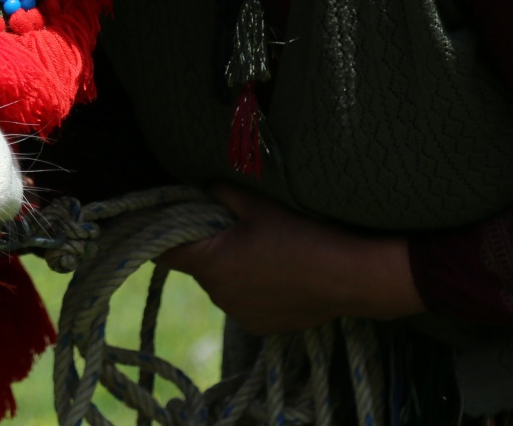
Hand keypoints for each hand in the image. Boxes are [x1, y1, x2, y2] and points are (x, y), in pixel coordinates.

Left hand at [160, 185, 423, 335]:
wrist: (349, 276)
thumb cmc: (301, 234)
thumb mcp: (259, 204)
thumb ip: (223, 193)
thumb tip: (204, 186)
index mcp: (210, 263)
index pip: (164, 251)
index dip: (163, 233)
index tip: (170, 219)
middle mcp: (218, 295)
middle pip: (198, 265)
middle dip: (209, 245)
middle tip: (235, 226)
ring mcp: (239, 315)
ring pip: (222, 284)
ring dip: (232, 268)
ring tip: (264, 250)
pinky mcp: (260, 327)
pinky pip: (244, 302)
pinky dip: (252, 288)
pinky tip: (279, 273)